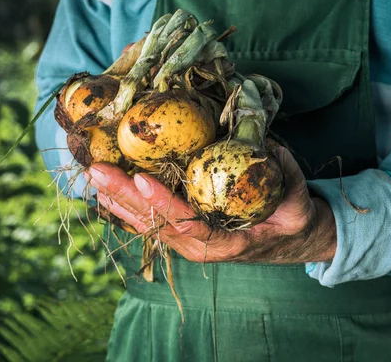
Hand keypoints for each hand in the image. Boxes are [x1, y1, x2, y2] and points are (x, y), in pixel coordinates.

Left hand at [86, 147, 336, 263]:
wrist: (290, 240)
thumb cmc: (293, 222)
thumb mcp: (298, 203)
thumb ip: (284, 175)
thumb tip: (265, 144)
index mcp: (225, 243)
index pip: (188, 223)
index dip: (163, 203)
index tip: (140, 179)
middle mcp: (199, 246)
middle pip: (155, 223)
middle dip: (123, 197)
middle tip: (96, 171)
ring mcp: (188, 241)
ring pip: (146, 223)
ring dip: (117, 200)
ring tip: (92, 177)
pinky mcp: (183, 231)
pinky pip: (150, 220)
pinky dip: (126, 205)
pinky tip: (105, 191)